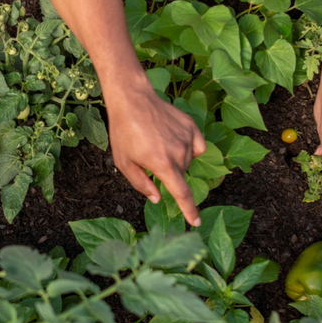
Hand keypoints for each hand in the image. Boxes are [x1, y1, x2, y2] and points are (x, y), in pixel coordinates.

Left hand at [107, 78, 206, 225]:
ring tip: (157, 142)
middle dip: (168, 172)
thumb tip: (157, 198)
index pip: (182, 194)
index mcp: (163, 165)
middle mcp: (179, 153)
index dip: (190, 211)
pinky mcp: (191, 127)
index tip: (196, 223)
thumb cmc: (124, 132)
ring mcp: (187, 139)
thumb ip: (141, 184)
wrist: (133, 100)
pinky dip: (188, 147)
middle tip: (150, 156)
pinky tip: (174, 138)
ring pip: (188, 160)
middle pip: (180, 174)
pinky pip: (197, 146)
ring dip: (176, 158)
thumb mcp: (124, 163)